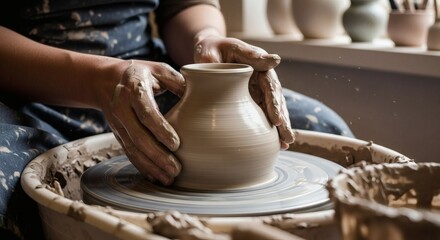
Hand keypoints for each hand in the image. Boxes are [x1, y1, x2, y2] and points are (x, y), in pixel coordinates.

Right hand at [100, 60, 184, 184]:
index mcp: (134, 88)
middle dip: (157, 155)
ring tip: (169, 178)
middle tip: (176, 169)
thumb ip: (179, 82)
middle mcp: (121, 107)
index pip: (146, 112)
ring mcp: (117, 123)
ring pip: (132, 148)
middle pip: (138, 136)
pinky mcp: (117, 134)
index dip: (160, 130)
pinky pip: (129, 152)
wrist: (105, 80)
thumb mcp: (160, 70)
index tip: (177, 144)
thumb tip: (203, 96)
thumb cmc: (142, 73)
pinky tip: (155, 177)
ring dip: (150, 166)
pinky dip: (142, 166)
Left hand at [193, 34, 295, 148]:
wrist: (206, 54)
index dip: (274, 102)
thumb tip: (276, 60)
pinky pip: (263, 115)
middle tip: (287, 138)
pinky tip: (276, 144)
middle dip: (283, 120)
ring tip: (286, 144)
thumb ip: (248, 54)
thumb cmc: (212, 49)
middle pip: (276, 100)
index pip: (270, 85)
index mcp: (259, 64)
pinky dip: (269, 129)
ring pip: (272, 110)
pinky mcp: (252, 100)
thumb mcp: (225, 47)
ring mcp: (258, 90)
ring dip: (280, 127)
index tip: (277, 119)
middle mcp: (262, 78)